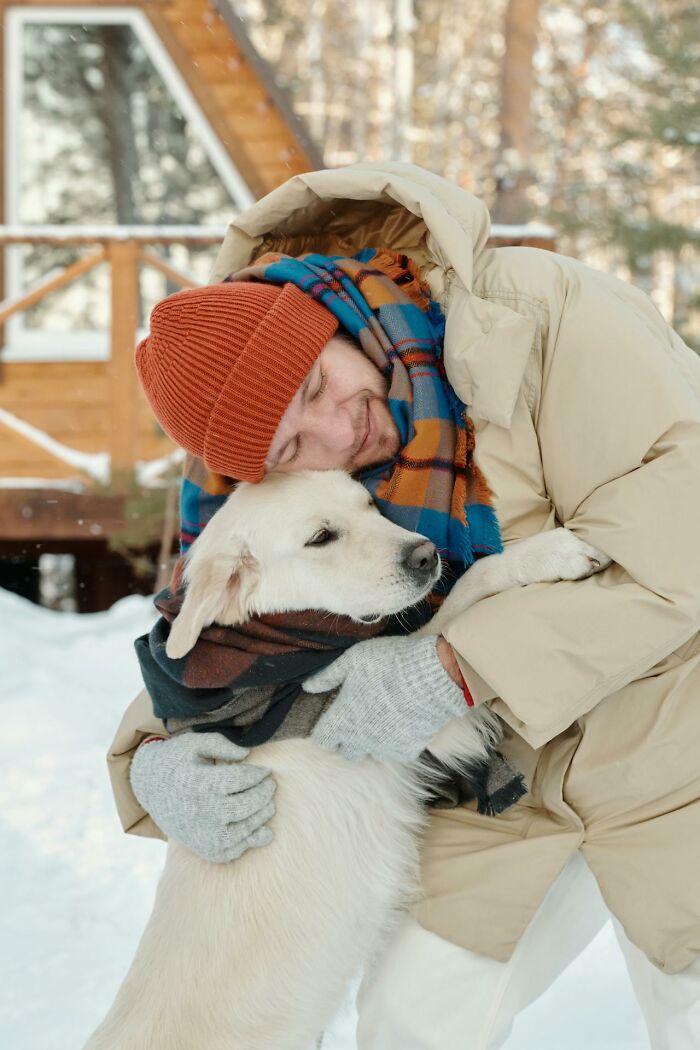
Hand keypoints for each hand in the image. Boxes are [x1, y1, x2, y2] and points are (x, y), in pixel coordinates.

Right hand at [129, 733, 275, 862]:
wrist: (151, 790)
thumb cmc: (177, 762)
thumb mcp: (194, 743)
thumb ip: (222, 744)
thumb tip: (247, 754)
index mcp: (199, 783)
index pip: (241, 779)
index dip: (258, 774)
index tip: (265, 771)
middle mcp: (201, 812)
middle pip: (246, 804)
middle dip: (264, 793)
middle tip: (270, 785)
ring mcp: (203, 835)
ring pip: (245, 829)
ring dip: (262, 815)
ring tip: (267, 803)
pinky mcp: (206, 850)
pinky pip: (235, 850)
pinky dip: (252, 839)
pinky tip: (261, 827)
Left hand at [304, 635, 466, 762]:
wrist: (431, 677)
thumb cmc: (388, 663)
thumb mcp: (352, 660)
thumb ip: (327, 676)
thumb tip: (307, 686)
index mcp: (342, 720)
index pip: (322, 739)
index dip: (325, 730)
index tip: (333, 719)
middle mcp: (360, 740)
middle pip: (345, 752)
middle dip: (347, 739)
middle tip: (356, 719)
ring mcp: (384, 748)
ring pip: (370, 754)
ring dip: (371, 742)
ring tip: (380, 721)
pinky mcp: (407, 749)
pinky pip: (395, 752)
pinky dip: (395, 742)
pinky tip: (399, 724)